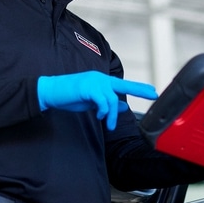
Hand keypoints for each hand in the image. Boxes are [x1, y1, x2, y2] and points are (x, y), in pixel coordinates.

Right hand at [37, 71, 157, 130]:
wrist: (51, 92)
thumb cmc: (69, 96)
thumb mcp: (91, 102)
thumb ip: (105, 102)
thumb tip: (122, 105)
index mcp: (101, 81)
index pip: (123, 84)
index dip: (138, 88)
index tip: (152, 92)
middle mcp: (100, 78)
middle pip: (123, 85)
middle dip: (139, 90)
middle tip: (153, 94)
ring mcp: (94, 81)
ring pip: (112, 99)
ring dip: (111, 115)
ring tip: (108, 124)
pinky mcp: (88, 87)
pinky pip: (102, 101)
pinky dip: (103, 111)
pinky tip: (99, 116)